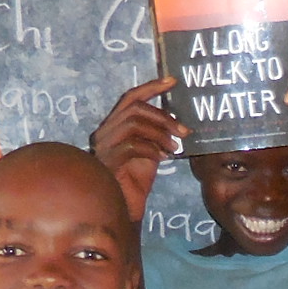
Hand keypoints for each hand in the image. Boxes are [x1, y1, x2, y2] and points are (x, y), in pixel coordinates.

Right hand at [90, 76, 185, 220]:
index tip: (173, 81)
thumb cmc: (134, 180)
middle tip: (184, 130)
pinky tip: (162, 159)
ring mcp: (104, 146)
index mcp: (114, 126)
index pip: (130, 98)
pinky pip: (133, 146)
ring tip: (174, 148)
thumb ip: (156, 134)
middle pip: (135, 108)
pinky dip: (152, 149)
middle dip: (163, 116)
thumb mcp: (150, 151)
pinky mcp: (108, 162)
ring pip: (134, 124)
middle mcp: (104, 132)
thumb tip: (177, 122)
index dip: (151, 87)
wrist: (122, 207)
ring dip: (160, 134)